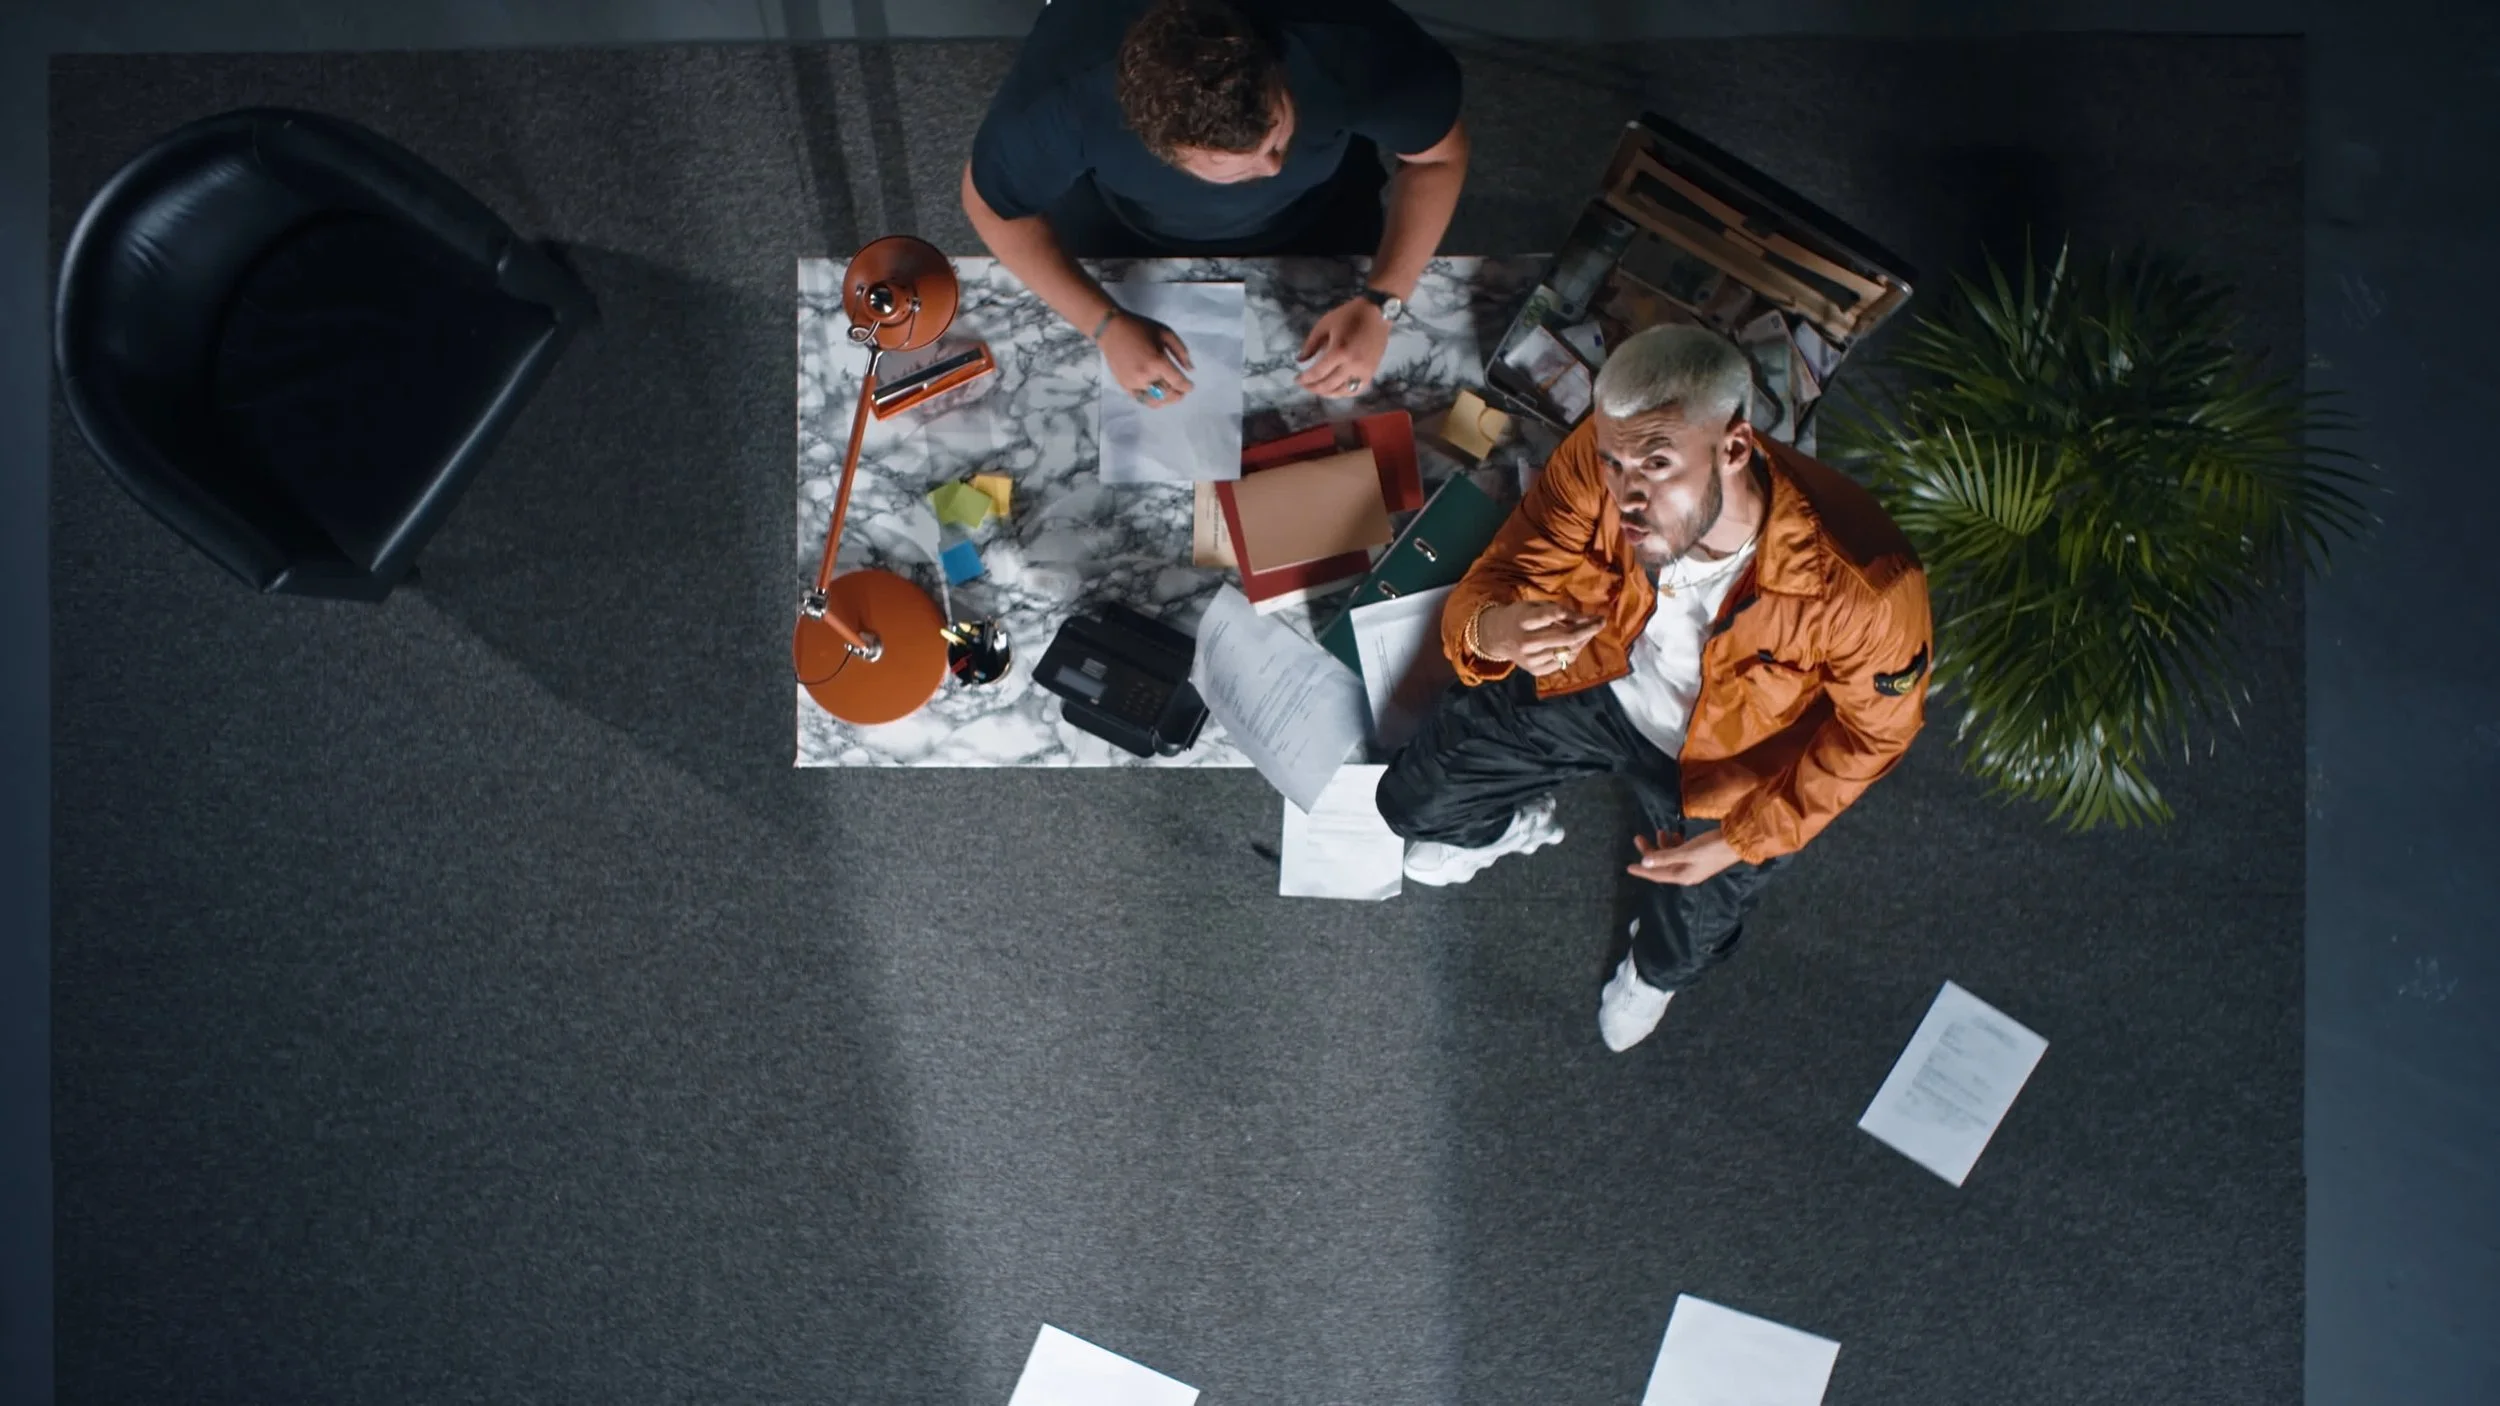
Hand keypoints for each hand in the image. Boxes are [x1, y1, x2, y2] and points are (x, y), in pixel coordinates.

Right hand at [1098, 311, 1193, 407]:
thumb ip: (1181, 351)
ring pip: (1156, 400)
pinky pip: (1142, 399)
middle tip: (1182, 391)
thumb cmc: (1140, 328)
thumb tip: (1190, 370)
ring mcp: (1134, 383)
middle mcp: (1146, 376)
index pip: (1177, 382)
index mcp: (1157, 361)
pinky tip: (1157, 395)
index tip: (1190, 386)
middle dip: (1179, 394)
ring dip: (1166, 400)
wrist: (1111, 329)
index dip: (1187, 386)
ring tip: (1170, 395)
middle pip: (1168, 394)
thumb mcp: (1166, 333)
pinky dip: (1152, 400)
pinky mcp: (1125, 386)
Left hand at [1295, 297, 1390, 397]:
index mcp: (1339, 351)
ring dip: (1327, 393)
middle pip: (1328, 385)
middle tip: (1305, 385)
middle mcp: (1352, 364)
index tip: (1297, 379)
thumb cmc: (1349, 316)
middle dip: (1313, 388)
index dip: (1305, 379)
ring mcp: (1363, 371)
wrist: (1377, 313)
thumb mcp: (1324, 325)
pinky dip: (1344, 392)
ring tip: (1318, 389)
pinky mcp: (1371, 372)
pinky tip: (1335, 389)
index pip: (1318, 373)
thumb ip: (1311, 344)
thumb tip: (1300, 361)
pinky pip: (1356, 389)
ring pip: (1342, 391)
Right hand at [1475, 600, 1604, 675]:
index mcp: (1523, 620)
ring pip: (1567, 651)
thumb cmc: (1520, 616)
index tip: (1593, 614)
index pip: (1553, 616)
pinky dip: (1573, 652)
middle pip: (1565, 637)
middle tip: (1601, 622)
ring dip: (1583, 641)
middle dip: (1588, 629)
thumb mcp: (1534, 606)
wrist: (1497, 637)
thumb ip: (1556, 610)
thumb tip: (1585, 619)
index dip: (1576, 615)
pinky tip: (1576, 644)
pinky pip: (1563, 662)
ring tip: (1589, 631)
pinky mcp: (1535, 670)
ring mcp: (1531, 659)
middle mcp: (1526, 642)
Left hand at [1627, 830, 1742, 885]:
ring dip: (1663, 845)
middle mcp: (1687, 873)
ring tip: (1659, 831)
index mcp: (1682, 876)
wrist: (1738, 841)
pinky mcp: (1700, 856)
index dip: (1642, 870)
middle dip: (1650, 852)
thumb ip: (1665, 856)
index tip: (1628, 867)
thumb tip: (1644, 861)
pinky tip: (1674, 833)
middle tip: (1638, 837)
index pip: (1656, 874)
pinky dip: (1675, 844)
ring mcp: (1694, 865)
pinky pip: (1681, 852)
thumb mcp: (1686, 851)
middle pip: (1662, 865)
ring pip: (1671, 857)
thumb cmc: (1711, 847)